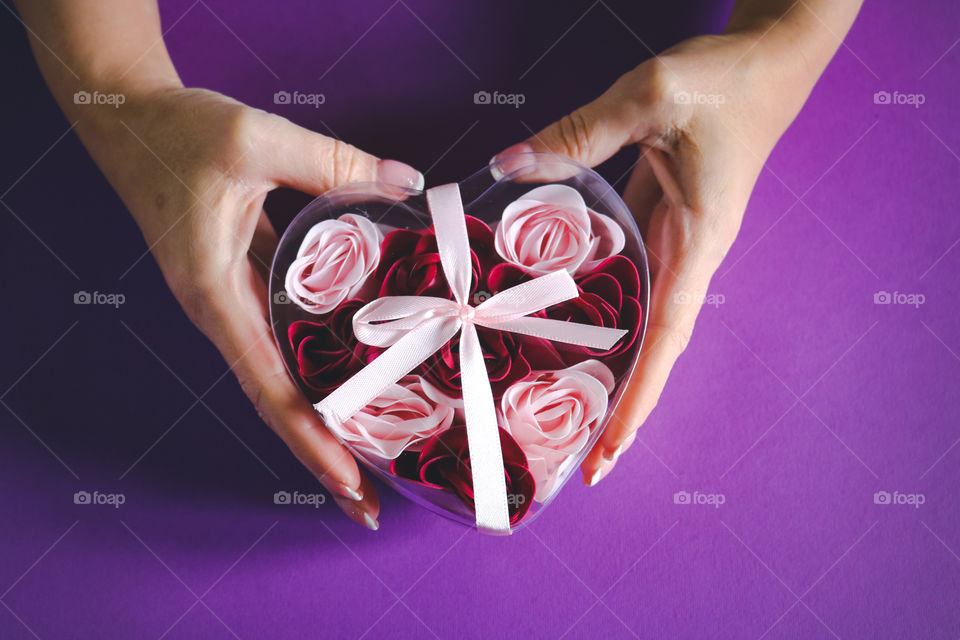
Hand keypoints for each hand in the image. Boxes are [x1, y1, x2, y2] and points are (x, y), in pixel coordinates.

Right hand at [80, 86, 423, 528]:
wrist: (130, 120)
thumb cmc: (177, 133)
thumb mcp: (255, 139)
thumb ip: (333, 163)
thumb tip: (407, 183)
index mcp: (215, 296)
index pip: (268, 388)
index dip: (310, 440)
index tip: (349, 484)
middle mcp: (223, 314)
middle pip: (277, 402)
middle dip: (322, 454)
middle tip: (371, 502)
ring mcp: (232, 304)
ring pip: (282, 377)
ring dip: (322, 420)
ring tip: (373, 457)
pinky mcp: (243, 286)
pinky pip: (284, 341)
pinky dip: (316, 370)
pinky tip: (353, 379)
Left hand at [493, 29, 834, 484]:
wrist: (765, 60)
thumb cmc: (723, 79)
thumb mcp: (652, 96)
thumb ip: (580, 134)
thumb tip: (506, 167)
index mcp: (698, 242)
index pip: (666, 340)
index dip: (637, 402)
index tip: (609, 455)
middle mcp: (688, 255)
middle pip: (652, 350)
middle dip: (619, 407)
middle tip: (574, 460)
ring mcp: (674, 241)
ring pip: (637, 320)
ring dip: (607, 365)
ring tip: (559, 408)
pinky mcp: (659, 221)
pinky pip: (625, 278)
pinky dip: (599, 310)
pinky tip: (559, 323)